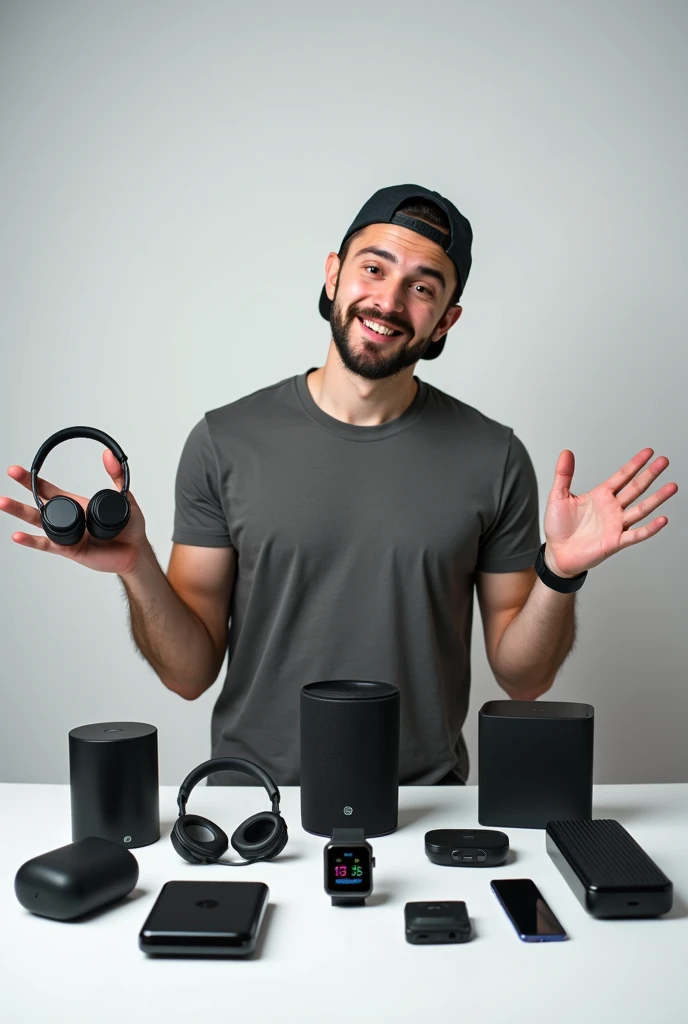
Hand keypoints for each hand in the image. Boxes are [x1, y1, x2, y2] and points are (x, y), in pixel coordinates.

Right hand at [1, 449, 148, 576]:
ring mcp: (66, 535)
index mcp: (77, 505)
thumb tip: (110, 455)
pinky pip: (47, 544)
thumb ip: (117, 476)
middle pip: (38, 504)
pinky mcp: (69, 549)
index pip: (49, 491)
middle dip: (21, 491)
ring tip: (3, 502)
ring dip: (20, 512)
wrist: (136, 553)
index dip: (33, 480)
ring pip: (37, 523)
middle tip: (9, 476)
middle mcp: (69, 519)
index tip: (18, 471)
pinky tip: (17, 535)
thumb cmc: (130, 529)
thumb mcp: (125, 498)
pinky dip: (31, 541)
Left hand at [543, 448, 677, 577]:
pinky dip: (650, 528)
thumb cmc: (559, 528)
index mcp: (601, 496)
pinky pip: (636, 534)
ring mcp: (616, 525)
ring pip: (641, 509)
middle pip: (636, 488)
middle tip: (664, 461)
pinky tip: (662, 520)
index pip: (622, 476)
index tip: (649, 452)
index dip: (635, 464)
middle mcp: (612, 509)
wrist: (557, 554)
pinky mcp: (615, 542)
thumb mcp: (558, 496)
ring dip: (657, 498)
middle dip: (650, 474)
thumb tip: (566, 453)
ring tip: (671, 487)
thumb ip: (564, 474)